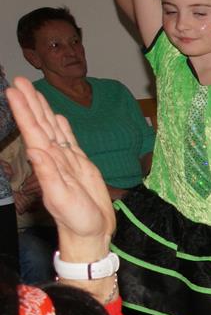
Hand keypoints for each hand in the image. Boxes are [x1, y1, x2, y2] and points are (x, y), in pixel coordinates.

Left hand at [5, 78, 114, 259]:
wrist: (92, 233)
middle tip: (19, 81)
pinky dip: (62, 127)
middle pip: (40, 125)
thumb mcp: (62, 199)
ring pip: (52, 129)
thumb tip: (36, 149)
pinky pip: (69, 140)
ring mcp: (67, 160)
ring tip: (34, 90)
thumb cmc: (77, 220)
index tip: (14, 92)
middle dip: (30, 103)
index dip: (24, 111)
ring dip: (43, 110)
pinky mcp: (81, 165)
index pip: (33, 132)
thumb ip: (49, 174)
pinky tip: (57, 116)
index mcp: (48, 164)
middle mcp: (54, 159)